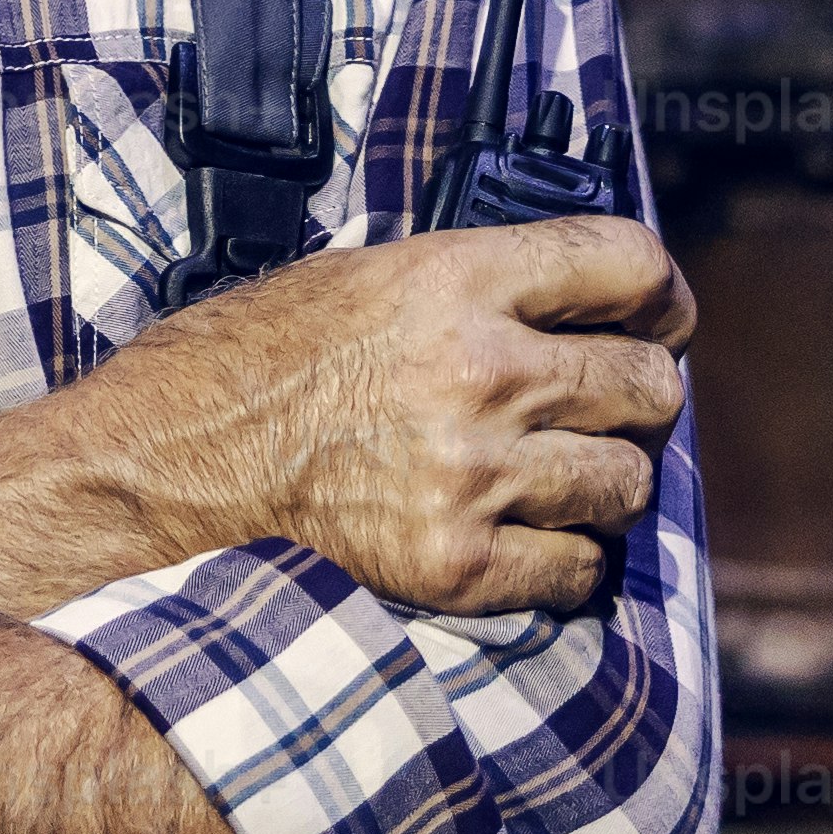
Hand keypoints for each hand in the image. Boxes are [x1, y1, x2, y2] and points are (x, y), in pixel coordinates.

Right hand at [53, 217, 691, 615]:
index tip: (660, 316)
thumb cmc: (252, 363)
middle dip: (640, 397)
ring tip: (560, 478)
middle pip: (650, 383)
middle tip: (606, 409)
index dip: (663, 294)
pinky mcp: (458, 564)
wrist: (169, 465)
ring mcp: (473, 473)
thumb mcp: (363, 278)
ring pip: (628, 482)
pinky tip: (529, 540)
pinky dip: (567, 561)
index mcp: (456, 279)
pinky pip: (580, 569)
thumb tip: (577, 308)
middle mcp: (480, 370)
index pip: (629, 264)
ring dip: (606, 482)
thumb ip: (475, 286)